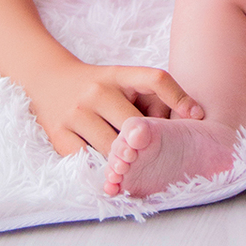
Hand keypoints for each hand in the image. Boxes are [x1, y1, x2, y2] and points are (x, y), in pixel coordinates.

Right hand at [28, 58, 202, 156]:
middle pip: (134, 124)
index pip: (155, 78)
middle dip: (146, 142)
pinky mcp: (59, 134)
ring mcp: (76, 113)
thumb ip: (149, 95)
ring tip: (132, 166)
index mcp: (118, 74)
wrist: (47, 80)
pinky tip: (108, 171)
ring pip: (111, 148)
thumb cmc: (97, 86)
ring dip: (123, 161)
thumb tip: (192, 118)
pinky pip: (87, 160)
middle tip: (158, 156)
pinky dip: (99, 168)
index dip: (179, 97)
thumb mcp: (121, 80)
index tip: (198, 117)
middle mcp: (97, 91)